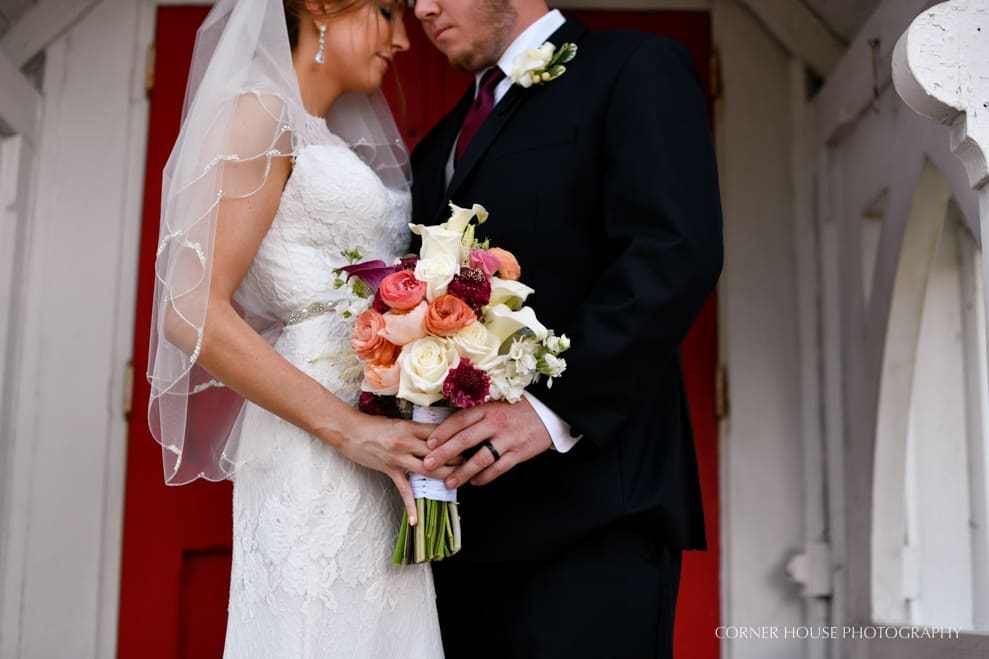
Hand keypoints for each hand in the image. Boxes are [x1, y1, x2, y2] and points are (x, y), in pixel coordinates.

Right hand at [326, 414, 458, 524]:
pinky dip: (411, 506)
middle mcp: (408, 442)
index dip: (458, 438)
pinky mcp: (390, 470)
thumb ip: (417, 430)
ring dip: (446, 475)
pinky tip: (417, 521)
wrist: (350, 431)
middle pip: (440, 451)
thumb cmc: (374, 425)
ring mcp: (399, 458)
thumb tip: (437, 435)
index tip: (471, 441)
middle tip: (474, 462)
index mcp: (412, 427)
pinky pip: (404, 491)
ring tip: (460, 481)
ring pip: (429, 469)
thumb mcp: (399, 423)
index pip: (441, 433)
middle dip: (458, 457)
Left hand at [422, 399, 551, 487]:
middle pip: (465, 440)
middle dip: (444, 454)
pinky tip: (474, 482)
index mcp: (487, 409)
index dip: (442, 432)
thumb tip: (449, 428)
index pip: (460, 420)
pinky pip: (498, 468)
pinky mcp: (519, 453)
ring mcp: (508, 439)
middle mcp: (496, 423)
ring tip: (449, 482)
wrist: (548, 412)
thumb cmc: (516, 409)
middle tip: (428, 464)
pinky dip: (484, 477)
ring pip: (481, 458)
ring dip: (462, 472)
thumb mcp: (495, 404)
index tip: (428, 443)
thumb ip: (476, 415)